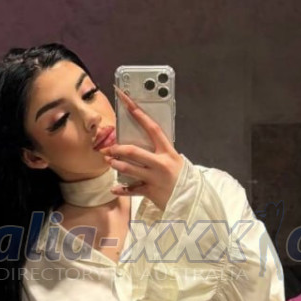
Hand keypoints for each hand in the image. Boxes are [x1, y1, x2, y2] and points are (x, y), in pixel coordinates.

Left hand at [100, 85, 182, 210]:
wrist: (191, 199)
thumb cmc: (181, 177)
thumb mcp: (173, 160)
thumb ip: (159, 152)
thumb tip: (141, 142)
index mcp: (168, 151)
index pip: (152, 128)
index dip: (138, 114)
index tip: (126, 102)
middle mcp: (161, 163)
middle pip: (134, 152)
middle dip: (117, 149)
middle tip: (109, 149)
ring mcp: (155, 178)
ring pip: (129, 169)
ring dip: (116, 164)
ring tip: (110, 162)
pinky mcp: (150, 192)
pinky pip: (132, 190)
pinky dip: (122, 190)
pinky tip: (114, 188)